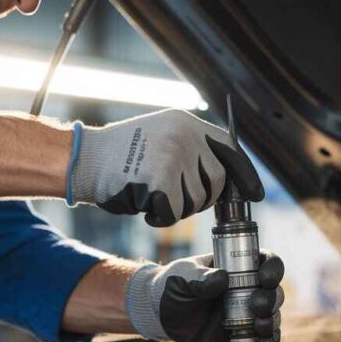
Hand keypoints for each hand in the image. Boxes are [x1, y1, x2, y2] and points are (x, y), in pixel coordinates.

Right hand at [69, 109, 262, 226]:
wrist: (83, 159)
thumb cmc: (118, 156)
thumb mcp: (159, 136)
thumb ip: (190, 147)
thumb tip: (223, 175)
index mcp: (187, 123)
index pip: (231, 149)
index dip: (246, 175)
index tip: (256, 195)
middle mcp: (184, 136)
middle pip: (217, 183)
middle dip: (200, 199)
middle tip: (172, 197)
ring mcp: (173, 156)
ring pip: (195, 202)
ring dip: (175, 209)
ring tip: (150, 194)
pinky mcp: (160, 180)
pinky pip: (173, 213)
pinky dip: (158, 218)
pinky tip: (142, 205)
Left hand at [124, 251, 283, 341]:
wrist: (161, 315)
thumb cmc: (173, 285)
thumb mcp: (183, 277)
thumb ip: (200, 277)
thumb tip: (221, 278)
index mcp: (237, 265)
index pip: (265, 260)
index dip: (272, 268)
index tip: (264, 278)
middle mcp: (248, 286)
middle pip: (274, 289)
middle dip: (271, 297)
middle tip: (256, 305)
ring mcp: (247, 309)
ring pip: (273, 312)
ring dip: (272, 319)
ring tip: (259, 325)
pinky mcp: (244, 330)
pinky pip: (265, 335)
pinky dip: (270, 338)